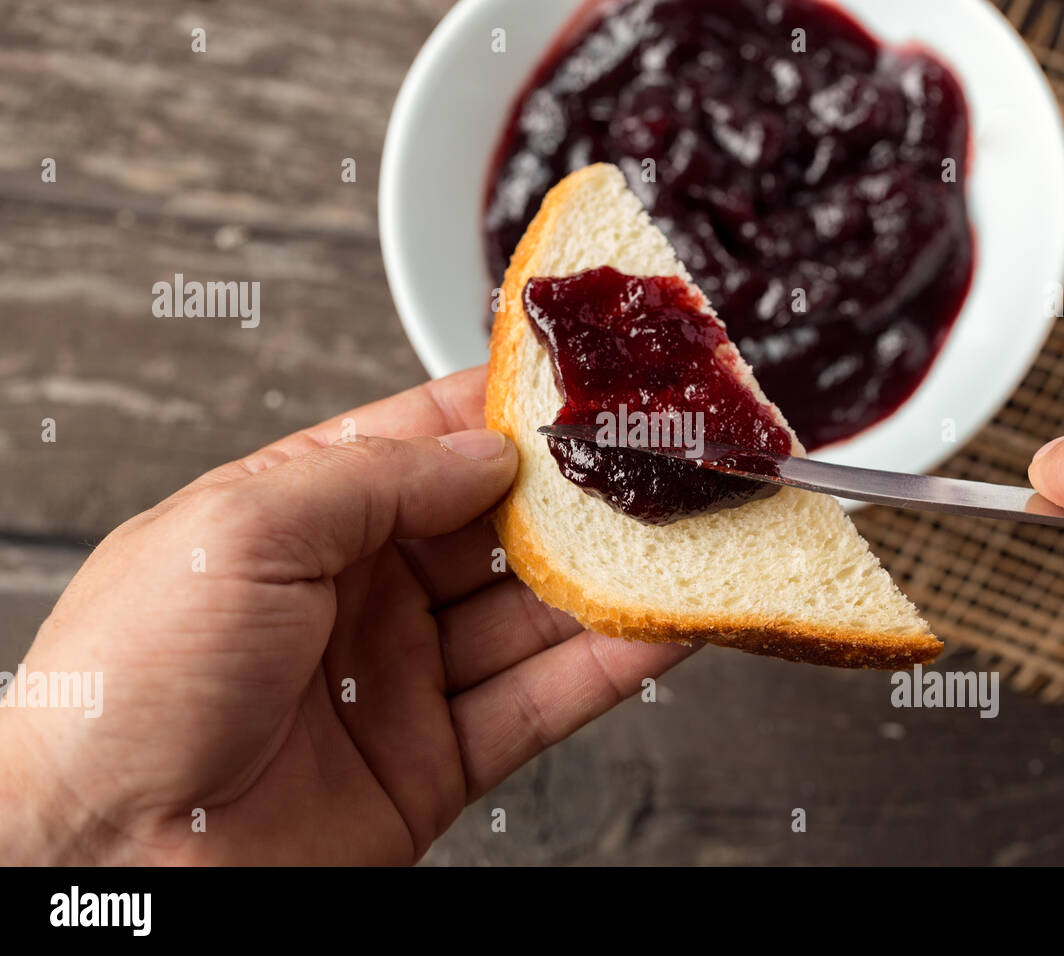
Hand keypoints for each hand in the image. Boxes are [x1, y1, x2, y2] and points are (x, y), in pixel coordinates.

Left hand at [0, 366, 693, 863]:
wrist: (106, 864)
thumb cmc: (124, 690)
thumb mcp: (237, 534)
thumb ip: (370, 478)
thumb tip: (484, 450)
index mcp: (298, 520)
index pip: (421, 443)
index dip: (501, 413)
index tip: (579, 386)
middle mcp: (357, 594)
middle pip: (491, 528)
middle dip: (571, 498)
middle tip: (650, 465)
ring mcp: (401, 678)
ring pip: (529, 616)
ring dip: (604, 583)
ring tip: (678, 543)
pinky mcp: (435, 762)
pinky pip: (538, 704)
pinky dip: (604, 670)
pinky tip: (658, 632)